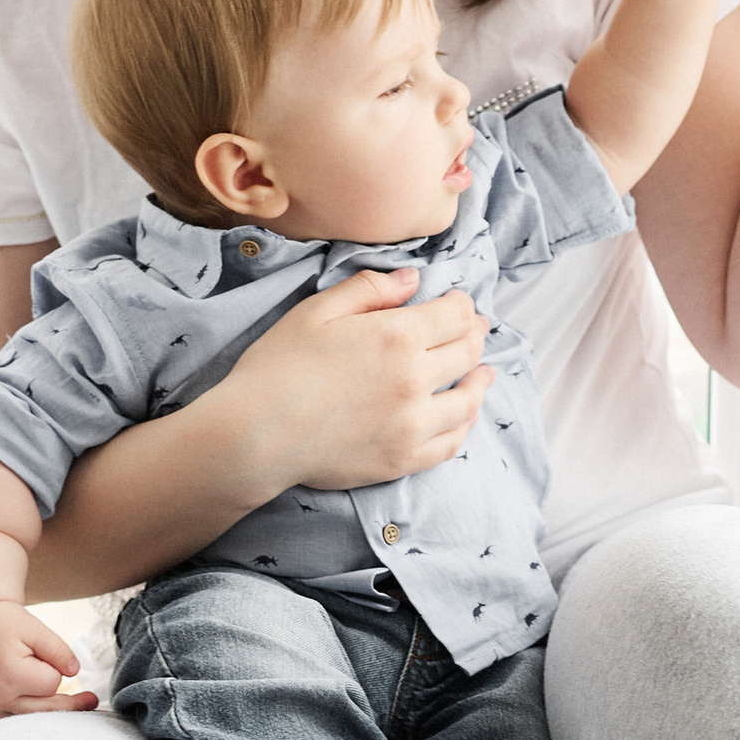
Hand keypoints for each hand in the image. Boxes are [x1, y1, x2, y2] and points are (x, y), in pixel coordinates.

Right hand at [0, 603, 98, 719]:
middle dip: (69, 704)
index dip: (53, 668)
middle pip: (44, 710)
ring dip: (50, 711)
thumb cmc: (6, 621)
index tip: (42, 654)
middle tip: (94, 700)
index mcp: (10, 675)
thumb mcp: (36, 629)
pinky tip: (44, 708)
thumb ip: (59, 651)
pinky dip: (30, 713)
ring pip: (30, 718)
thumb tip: (76, 672)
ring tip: (80, 704)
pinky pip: (14, 717)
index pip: (51, 684)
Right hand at [219, 267, 493, 490]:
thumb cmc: (277, 367)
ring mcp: (413, 424)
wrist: (256, 435)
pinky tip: (463, 416)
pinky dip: (463, 426)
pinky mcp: (403, 459)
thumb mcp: (316, 311)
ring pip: (467, 400)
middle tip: (477, 330)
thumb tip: (412, 279)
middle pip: (466, 352)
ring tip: (484, 373)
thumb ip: (369, 290)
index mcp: (397, 336)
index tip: (460, 304)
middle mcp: (415, 380)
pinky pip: (450, 443)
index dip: (462, 305)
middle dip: (475, 335)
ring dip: (480, 381)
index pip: (455, 314)